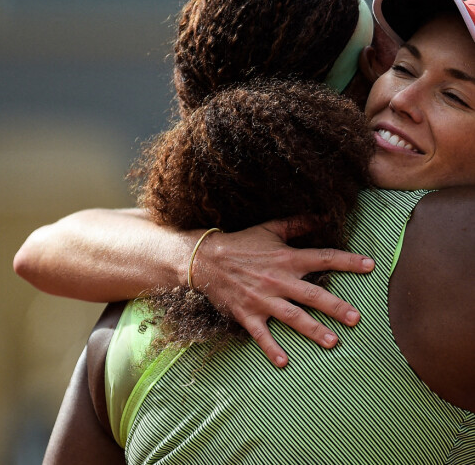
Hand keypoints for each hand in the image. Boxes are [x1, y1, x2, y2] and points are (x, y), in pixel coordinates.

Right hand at [192, 219, 373, 367]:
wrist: (207, 259)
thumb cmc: (242, 243)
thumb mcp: (269, 229)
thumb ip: (297, 224)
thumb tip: (322, 215)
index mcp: (286, 257)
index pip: (322, 258)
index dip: (348, 261)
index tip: (370, 266)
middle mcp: (278, 280)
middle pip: (312, 295)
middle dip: (336, 307)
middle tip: (356, 318)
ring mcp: (262, 299)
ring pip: (292, 317)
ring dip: (313, 330)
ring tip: (333, 342)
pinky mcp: (247, 314)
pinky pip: (261, 334)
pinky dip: (271, 348)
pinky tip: (284, 362)